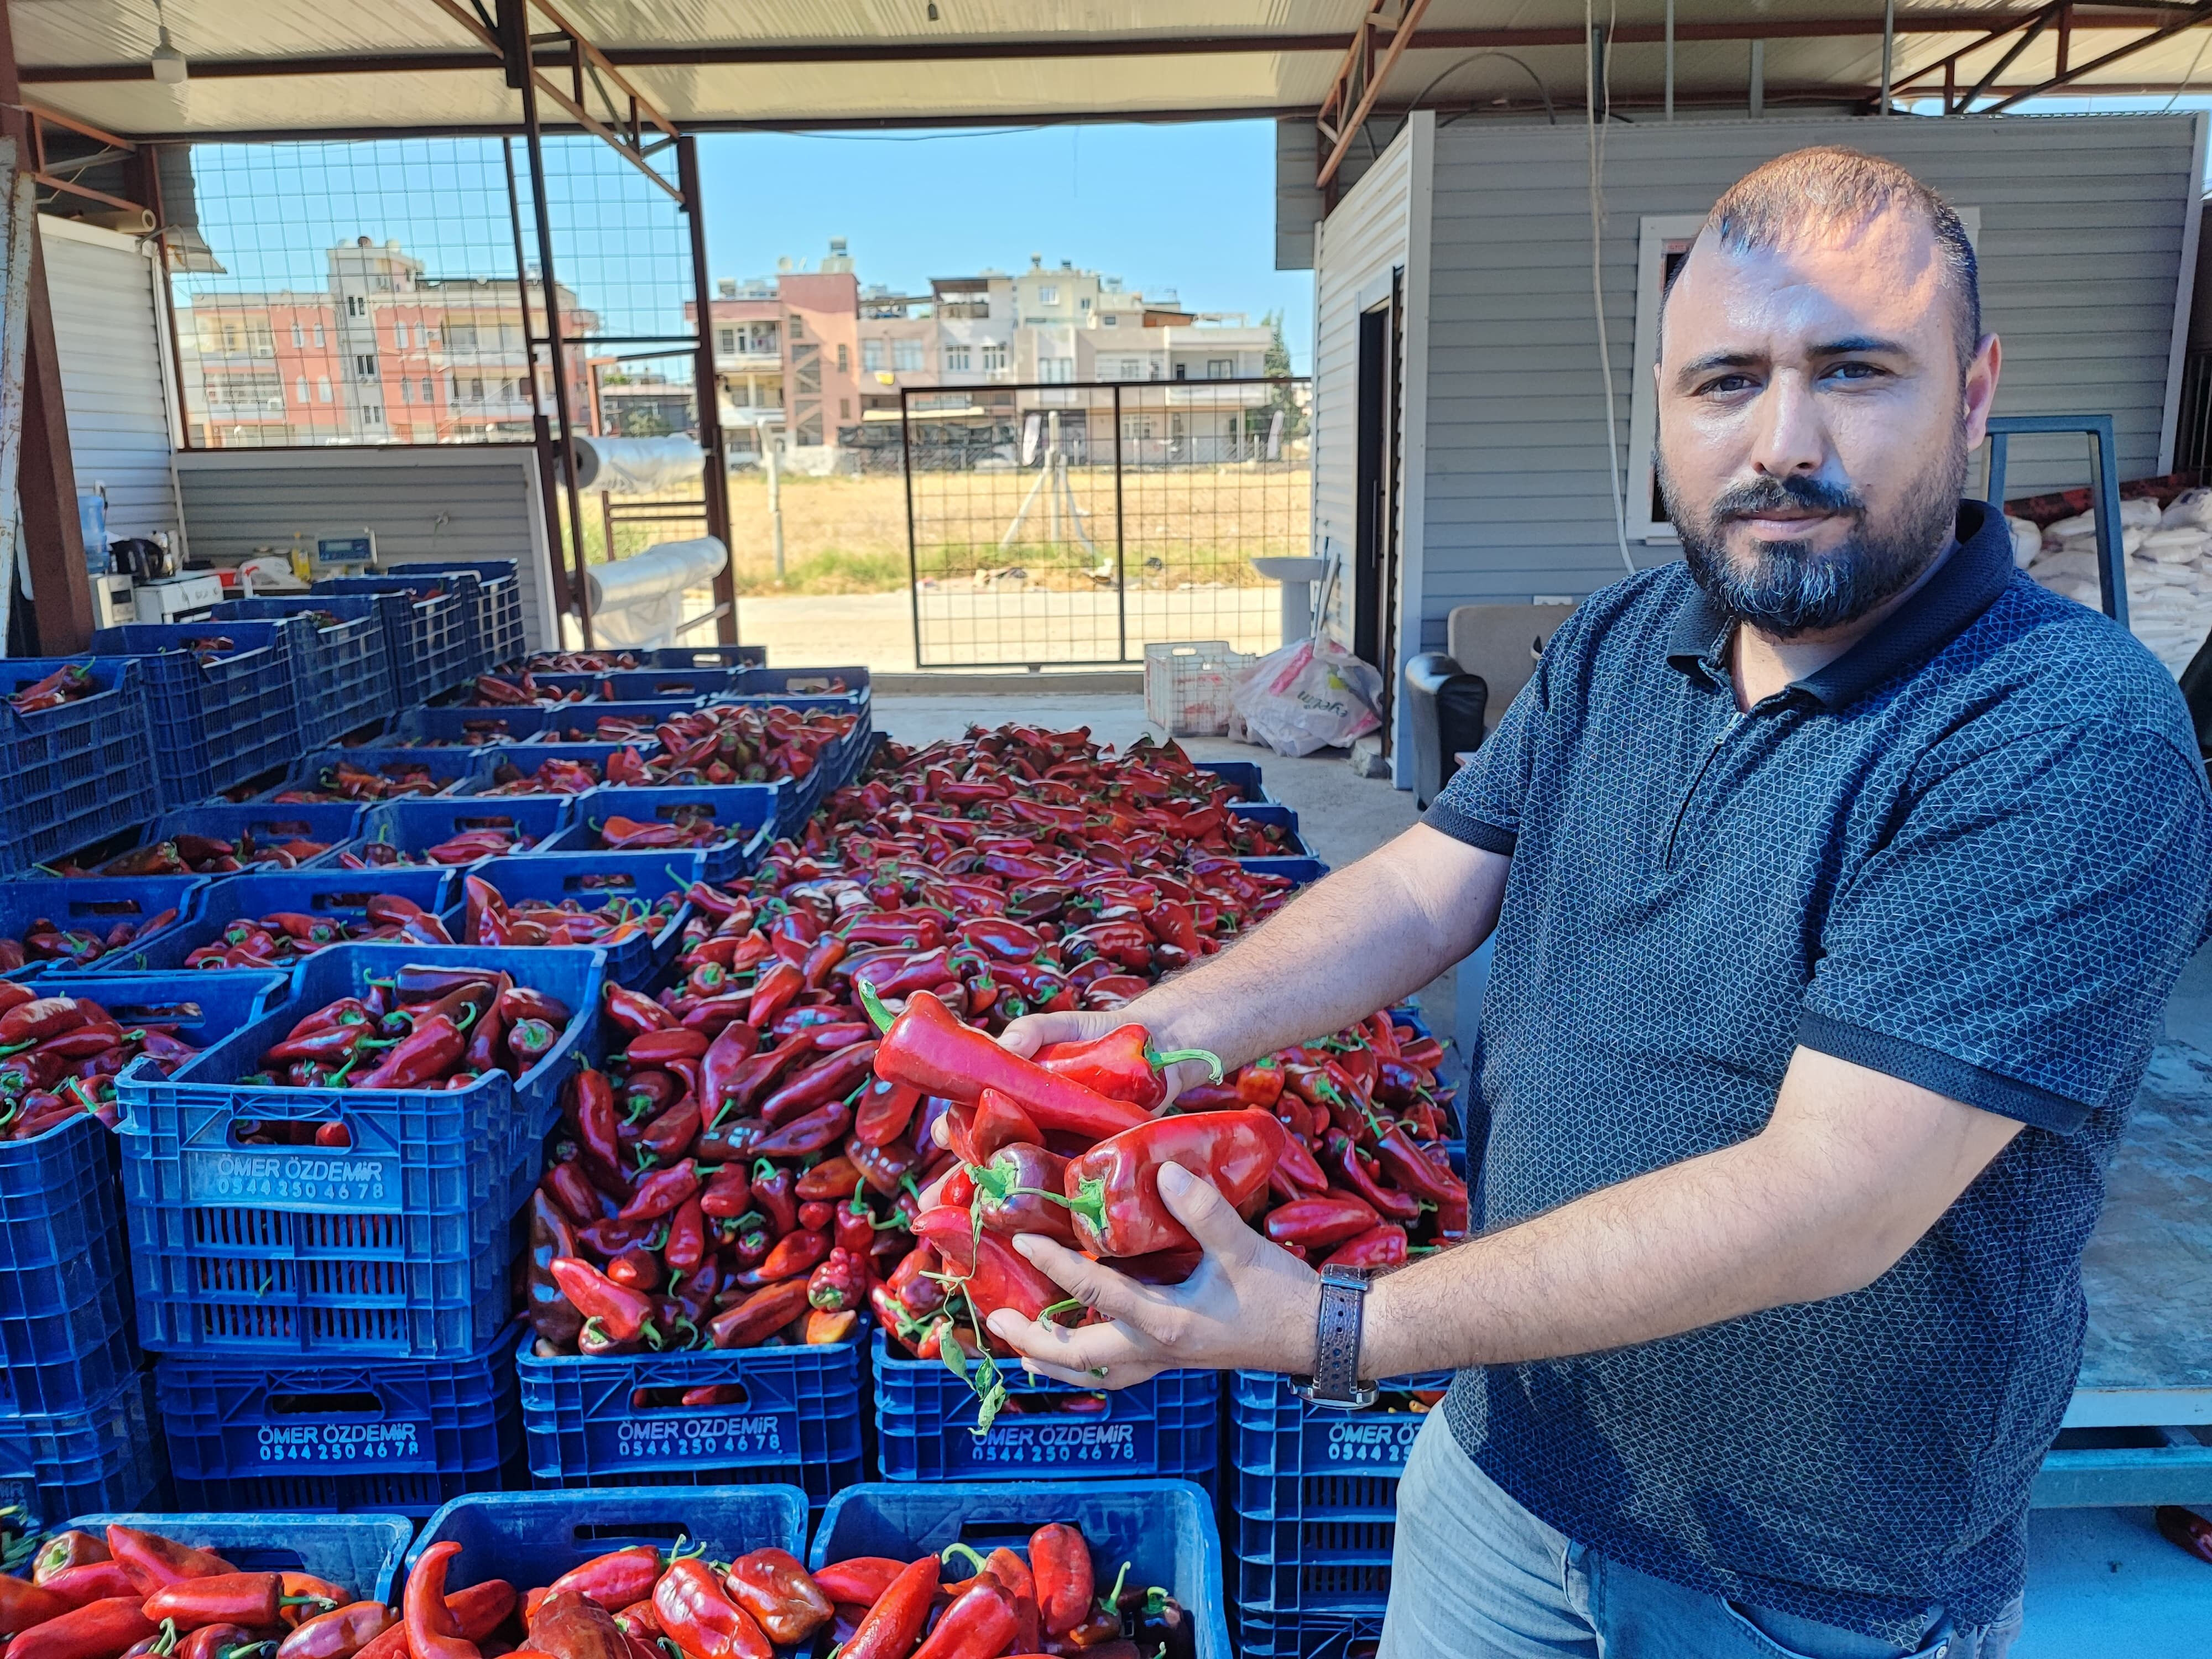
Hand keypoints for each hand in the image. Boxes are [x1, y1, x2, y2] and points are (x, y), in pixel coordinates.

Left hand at [983, 1162, 1321, 1386]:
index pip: (1093, 1293)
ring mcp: (1165, 1358)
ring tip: (1020, 1347)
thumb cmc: (1280, 1294)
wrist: (1316, 1334)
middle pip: (1077, 1357)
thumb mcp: (1241, 1248)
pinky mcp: (1175, 1356)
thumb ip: (1202, 1210)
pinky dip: (1088, 1361)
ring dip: (1054, 1361)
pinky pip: (1119, 1368)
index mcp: (1166, 1322)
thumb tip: (1165, 1170)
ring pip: (1096, 1372)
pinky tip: (1078, 1345)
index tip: (1023, 1240)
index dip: (1054, 1263)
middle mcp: (1157, 1348)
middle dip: (1032, 1341)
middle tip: (996, 1319)